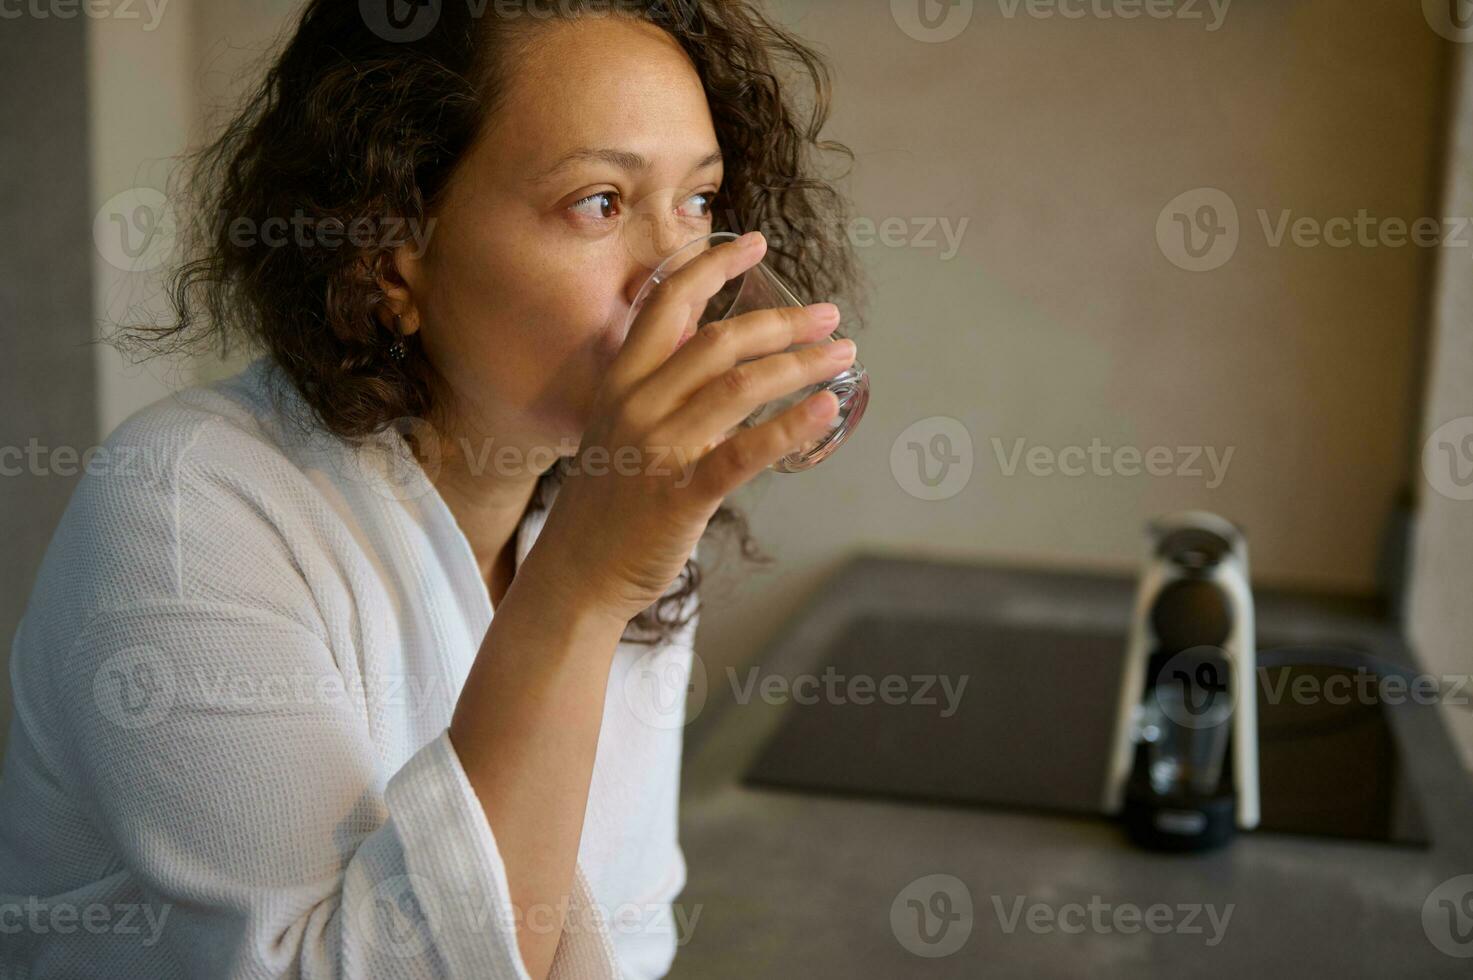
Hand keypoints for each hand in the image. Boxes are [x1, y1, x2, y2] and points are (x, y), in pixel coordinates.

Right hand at [523, 231, 857, 627]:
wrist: (577, 573)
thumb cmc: (607, 501)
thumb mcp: (617, 426)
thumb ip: (655, 381)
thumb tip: (701, 335)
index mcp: (620, 382)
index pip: (667, 302)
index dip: (713, 264)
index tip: (757, 243)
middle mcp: (636, 405)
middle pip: (719, 339)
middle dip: (782, 322)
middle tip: (829, 317)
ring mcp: (658, 449)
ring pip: (739, 387)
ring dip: (799, 364)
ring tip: (841, 356)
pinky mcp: (681, 495)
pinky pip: (743, 451)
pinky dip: (790, 426)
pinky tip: (825, 409)